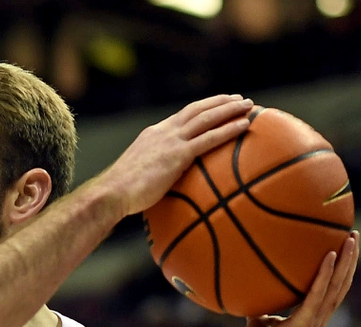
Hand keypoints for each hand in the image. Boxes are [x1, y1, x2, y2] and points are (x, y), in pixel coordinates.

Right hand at [99, 94, 254, 216]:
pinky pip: (209, 138)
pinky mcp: (178, 155)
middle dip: (220, 102)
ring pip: (207, 118)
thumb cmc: (121, 193)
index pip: (183, 115)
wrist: (112, 193)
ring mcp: (171, 141)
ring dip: (230, 109)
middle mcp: (164, 132)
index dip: (203, 107)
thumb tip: (162, 185)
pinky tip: (244, 125)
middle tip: (239, 100)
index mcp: (153, 134)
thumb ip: (154, 171)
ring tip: (249, 106)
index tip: (218, 104)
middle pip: (198, 110)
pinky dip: (229, 129)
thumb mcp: (138, 174)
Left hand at [237, 232, 358, 326]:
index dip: (340, 270)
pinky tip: (329, 255)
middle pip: (342, 284)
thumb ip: (262, 310)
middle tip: (354, 235)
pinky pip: (317, 294)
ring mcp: (314, 322)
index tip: (343, 248)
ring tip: (351, 238)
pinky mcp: (304, 324)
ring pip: (337, 286)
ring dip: (346, 261)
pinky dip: (325, 274)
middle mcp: (319, 318)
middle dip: (350, 259)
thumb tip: (253, 294)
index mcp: (311, 318)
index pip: (332, 290)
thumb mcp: (258, 324)